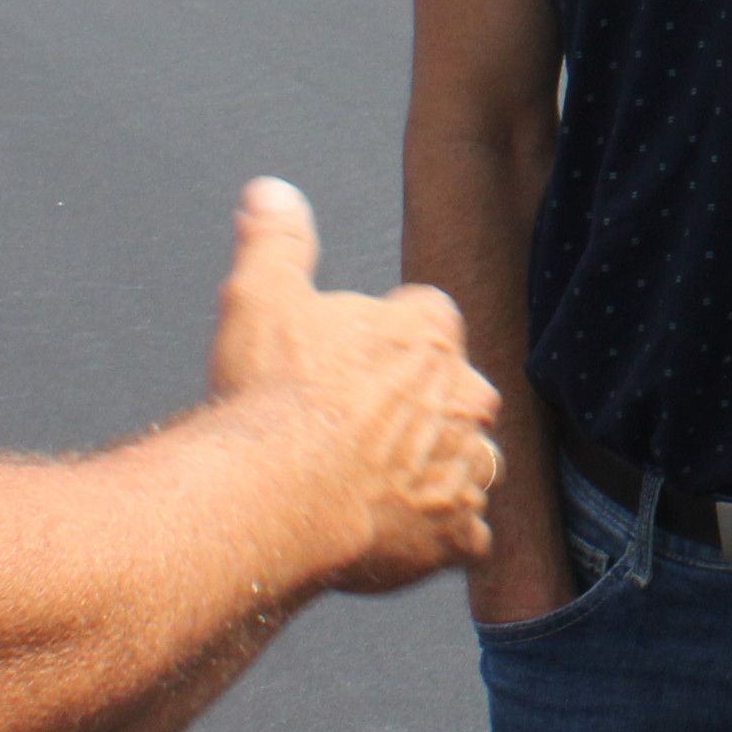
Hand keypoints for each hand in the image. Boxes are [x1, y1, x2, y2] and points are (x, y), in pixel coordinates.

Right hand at [208, 178, 503, 592]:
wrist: (273, 497)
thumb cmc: (271, 397)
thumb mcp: (262, 296)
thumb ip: (277, 241)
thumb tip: (271, 191)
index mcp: (429, 334)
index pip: (428, 320)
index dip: (386, 340)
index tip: (350, 363)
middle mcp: (466, 397)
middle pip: (456, 394)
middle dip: (418, 409)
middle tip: (358, 432)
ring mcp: (468, 468)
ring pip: (469, 463)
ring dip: (436, 472)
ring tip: (377, 487)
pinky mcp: (459, 535)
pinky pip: (465, 537)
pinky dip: (439, 540)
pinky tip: (396, 538)